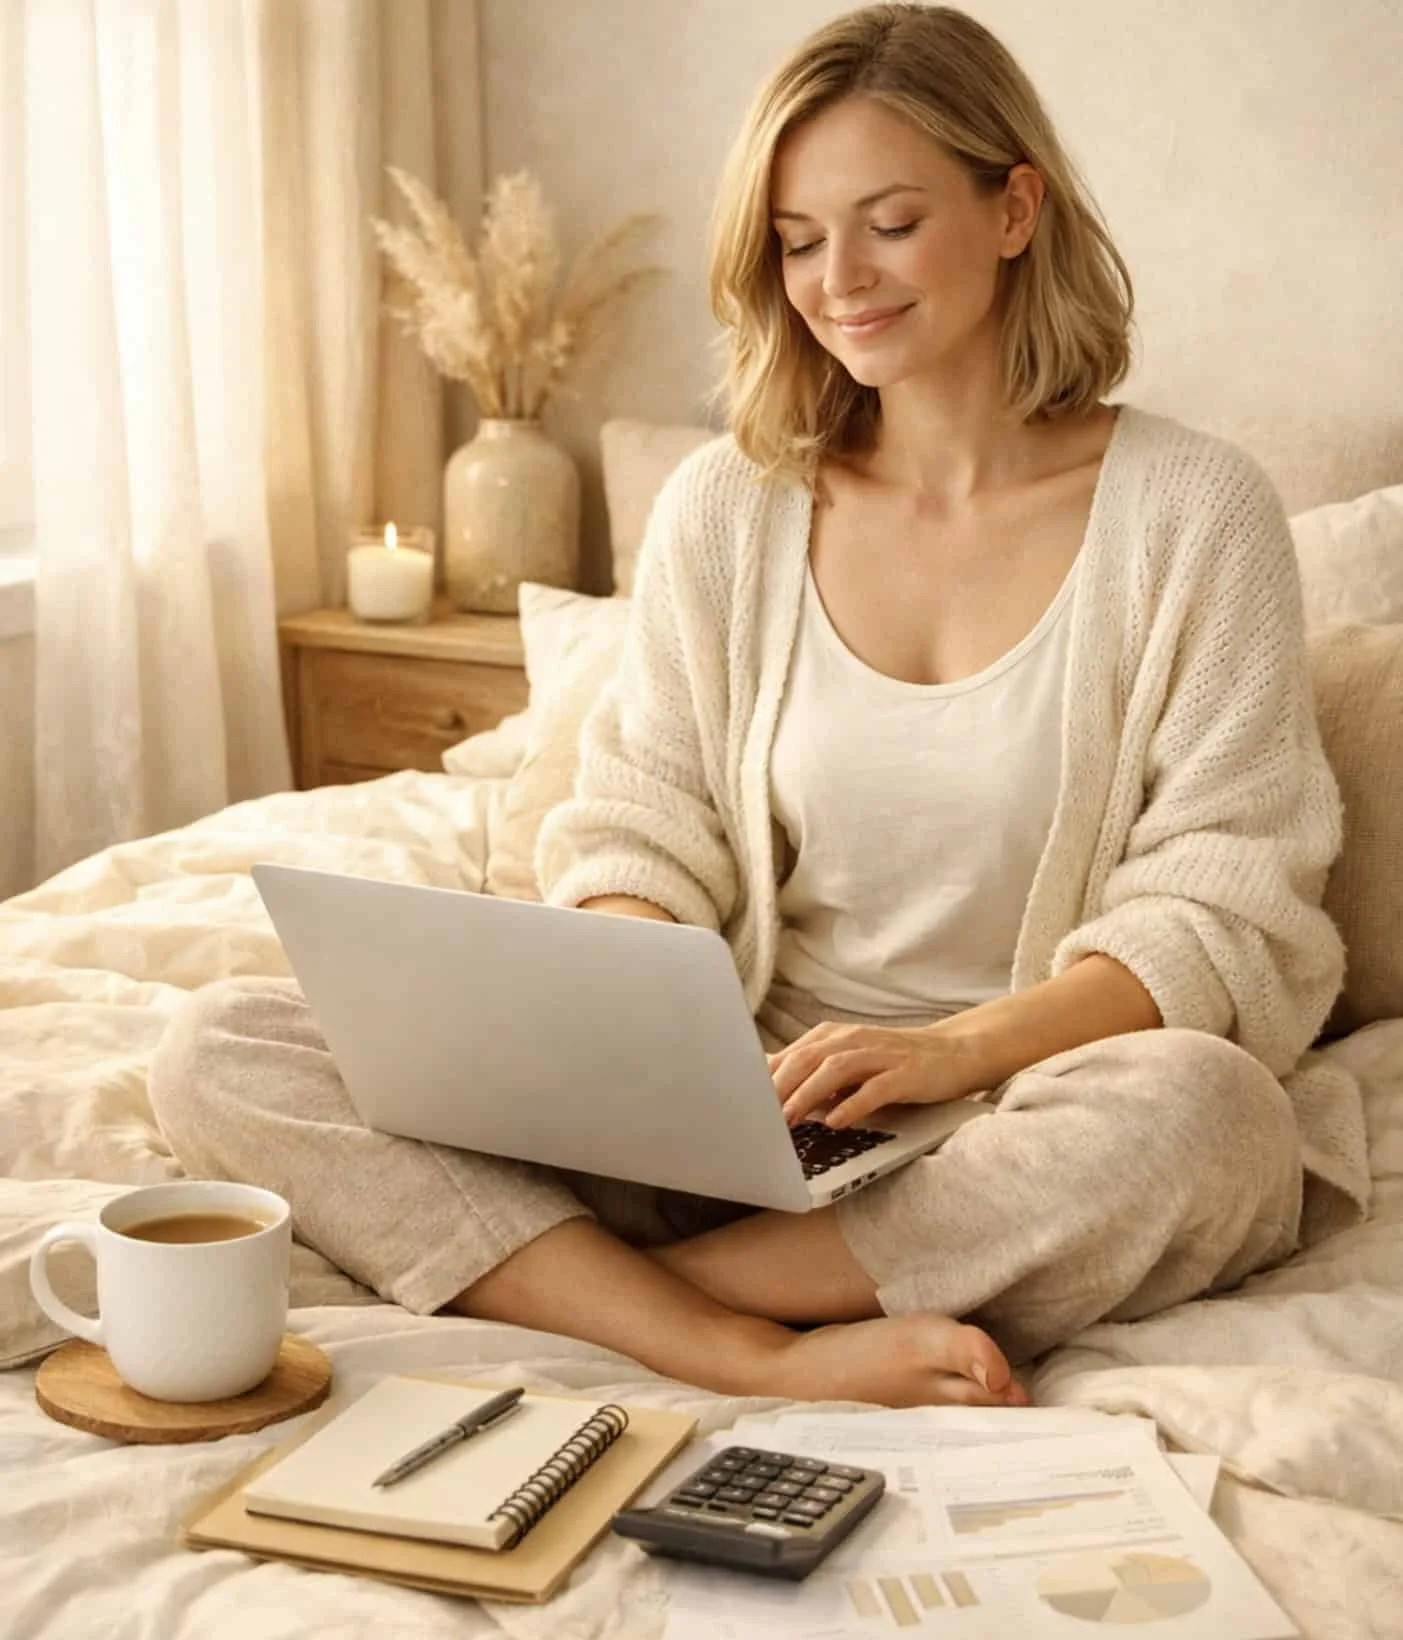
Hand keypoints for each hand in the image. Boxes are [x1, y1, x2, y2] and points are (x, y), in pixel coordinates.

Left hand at [768, 1021, 990, 1129]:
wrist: (951, 1053)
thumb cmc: (891, 1063)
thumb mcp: (847, 1062)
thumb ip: (810, 1072)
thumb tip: (763, 1085)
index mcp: (833, 1036)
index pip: (791, 1054)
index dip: (764, 1078)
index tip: (741, 1102)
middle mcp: (853, 1040)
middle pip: (807, 1058)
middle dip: (779, 1086)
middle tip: (756, 1115)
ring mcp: (880, 1055)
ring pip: (835, 1070)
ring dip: (808, 1094)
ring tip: (788, 1119)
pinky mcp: (905, 1073)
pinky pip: (874, 1088)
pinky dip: (852, 1104)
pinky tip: (836, 1121)